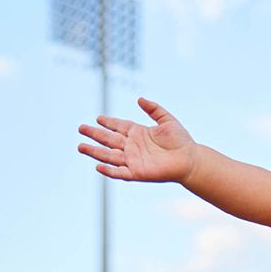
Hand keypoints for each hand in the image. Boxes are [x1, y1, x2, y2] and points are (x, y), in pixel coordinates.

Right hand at [78, 97, 196, 182]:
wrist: (190, 160)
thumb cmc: (181, 141)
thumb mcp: (167, 120)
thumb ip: (154, 109)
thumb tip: (139, 99)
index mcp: (138, 133)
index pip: (118, 126)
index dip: (108, 122)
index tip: (98, 118)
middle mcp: (133, 146)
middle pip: (109, 140)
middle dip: (95, 134)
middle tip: (81, 129)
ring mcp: (134, 160)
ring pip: (110, 156)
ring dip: (95, 152)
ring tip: (80, 147)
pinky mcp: (138, 173)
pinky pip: (120, 172)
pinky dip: (109, 171)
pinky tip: (98, 166)